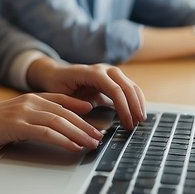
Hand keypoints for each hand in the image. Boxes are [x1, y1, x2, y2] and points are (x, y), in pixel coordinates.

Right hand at [0, 93, 105, 152]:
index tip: (97, 115)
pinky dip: (63, 139)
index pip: (62, 100)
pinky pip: (46, 132)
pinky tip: (74, 147)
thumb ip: (32, 120)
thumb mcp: (13, 119)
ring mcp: (22, 112)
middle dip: (86, 124)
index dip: (81, 107)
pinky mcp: (16, 125)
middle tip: (102, 136)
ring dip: (80, 133)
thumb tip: (53, 131)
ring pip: (59, 121)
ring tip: (94, 143)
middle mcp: (29, 101)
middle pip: (66, 112)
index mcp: (29, 98)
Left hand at [27, 59, 145, 128]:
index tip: (127, 123)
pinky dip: (135, 100)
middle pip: (126, 86)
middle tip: (137, 124)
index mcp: (91, 73)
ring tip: (140, 120)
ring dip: (138, 103)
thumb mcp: (62, 96)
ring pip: (130, 85)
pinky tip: (137, 112)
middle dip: (134, 106)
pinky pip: (128, 87)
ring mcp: (110, 72)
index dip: (124, 107)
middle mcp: (103, 69)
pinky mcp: (112, 78)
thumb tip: (88, 112)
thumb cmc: (57, 85)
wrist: (55, 73)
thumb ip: (75, 104)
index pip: (114, 89)